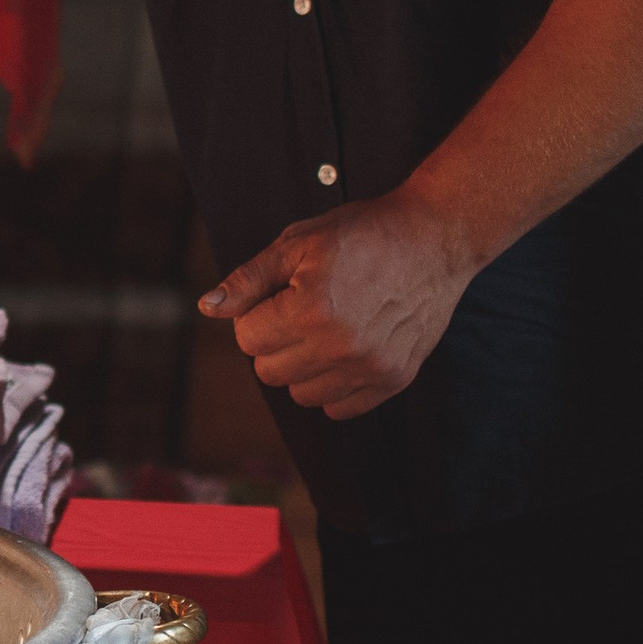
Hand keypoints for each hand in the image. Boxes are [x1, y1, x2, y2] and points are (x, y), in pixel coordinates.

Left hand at [197, 190, 474, 420]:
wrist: (434, 238)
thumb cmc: (363, 234)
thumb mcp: (297, 242)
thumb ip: (248, 280)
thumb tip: (208, 308)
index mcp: (311, 311)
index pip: (247, 339)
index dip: (255, 314)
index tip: (279, 296)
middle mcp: (340, 347)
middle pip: (269, 372)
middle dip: (273, 341)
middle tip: (299, 311)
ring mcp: (370, 368)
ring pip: (301, 394)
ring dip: (302, 367)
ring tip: (324, 330)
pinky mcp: (394, 379)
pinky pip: (339, 409)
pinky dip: (333, 385)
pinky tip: (344, 350)